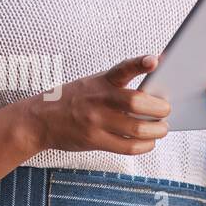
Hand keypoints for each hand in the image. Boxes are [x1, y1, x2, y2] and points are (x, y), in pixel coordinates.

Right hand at [29, 54, 172, 154]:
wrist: (38, 120)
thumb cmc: (71, 101)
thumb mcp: (89, 85)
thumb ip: (116, 88)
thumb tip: (152, 97)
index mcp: (99, 81)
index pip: (122, 68)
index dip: (139, 63)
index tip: (155, 60)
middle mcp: (98, 99)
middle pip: (137, 103)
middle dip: (160, 108)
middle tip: (166, 110)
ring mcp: (95, 121)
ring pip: (138, 128)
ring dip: (157, 130)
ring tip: (161, 128)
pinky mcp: (94, 140)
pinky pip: (129, 146)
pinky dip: (145, 145)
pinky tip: (148, 142)